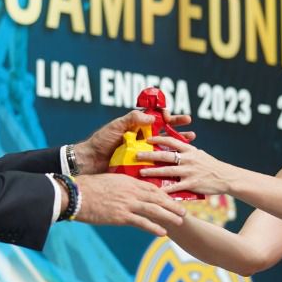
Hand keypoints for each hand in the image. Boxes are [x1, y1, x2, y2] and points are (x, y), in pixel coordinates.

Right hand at [71, 173, 184, 234]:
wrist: (75, 195)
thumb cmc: (86, 188)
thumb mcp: (107, 181)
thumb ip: (120, 185)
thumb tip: (125, 190)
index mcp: (127, 181)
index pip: (151, 187)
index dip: (164, 193)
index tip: (173, 198)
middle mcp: (131, 191)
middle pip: (157, 198)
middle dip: (172, 204)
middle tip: (184, 211)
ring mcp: (127, 203)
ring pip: (154, 209)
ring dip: (169, 216)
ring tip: (180, 221)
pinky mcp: (121, 215)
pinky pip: (141, 222)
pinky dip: (154, 227)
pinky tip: (162, 233)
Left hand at [72, 110, 193, 172]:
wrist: (90, 162)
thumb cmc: (101, 142)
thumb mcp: (116, 127)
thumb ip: (132, 119)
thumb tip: (152, 117)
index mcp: (138, 127)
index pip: (156, 117)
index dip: (166, 115)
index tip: (170, 117)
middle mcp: (143, 139)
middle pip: (165, 131)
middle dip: (178, 127)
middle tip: (191, 126)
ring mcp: (144, 152)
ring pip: (166, 147)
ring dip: (179, 144)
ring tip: (192, 142)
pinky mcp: (143, 166)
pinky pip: (159, 163)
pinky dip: (170, 163)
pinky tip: (181, 164)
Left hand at [137, 135, 234, 195]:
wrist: (226, 177)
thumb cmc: (212, 166)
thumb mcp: (199, 154)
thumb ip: (187, 151)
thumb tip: (174, 147)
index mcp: (189, 150)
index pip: (171, 141)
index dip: (158, 139)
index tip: (147, 139)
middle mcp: (188, 159)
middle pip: (165, 155)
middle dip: (149, 155)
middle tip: (136, 155)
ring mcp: (189, 171)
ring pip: (167, 170)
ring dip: (153, 171)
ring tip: (140, 173)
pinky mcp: (192, 183)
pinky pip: (175, 187)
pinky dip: (165, 190)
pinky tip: (155, 192)